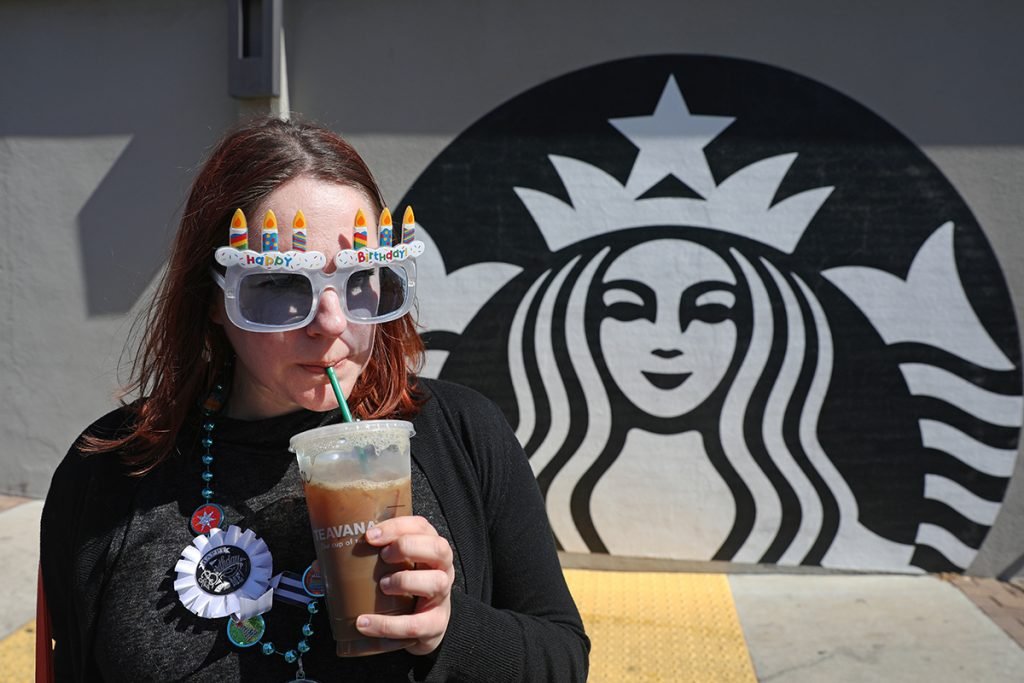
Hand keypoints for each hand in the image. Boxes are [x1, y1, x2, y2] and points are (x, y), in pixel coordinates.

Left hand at [358, 515, 454, 655]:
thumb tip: (320, 565)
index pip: (420, 526)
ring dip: (405, 581)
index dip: (397, 527)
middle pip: (438, 548)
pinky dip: (388, 625)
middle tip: (382, 556)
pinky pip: (416, 625)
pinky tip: (364, 623)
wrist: (423, 626)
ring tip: (382, 586)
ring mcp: (442, 597)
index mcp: (428, 547)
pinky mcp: (435, 625)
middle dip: (408, 547)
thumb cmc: (402, 590)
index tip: (370, 536)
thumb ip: (359, 564)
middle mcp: (442, 568)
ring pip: (436, 582)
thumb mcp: (388, 570)